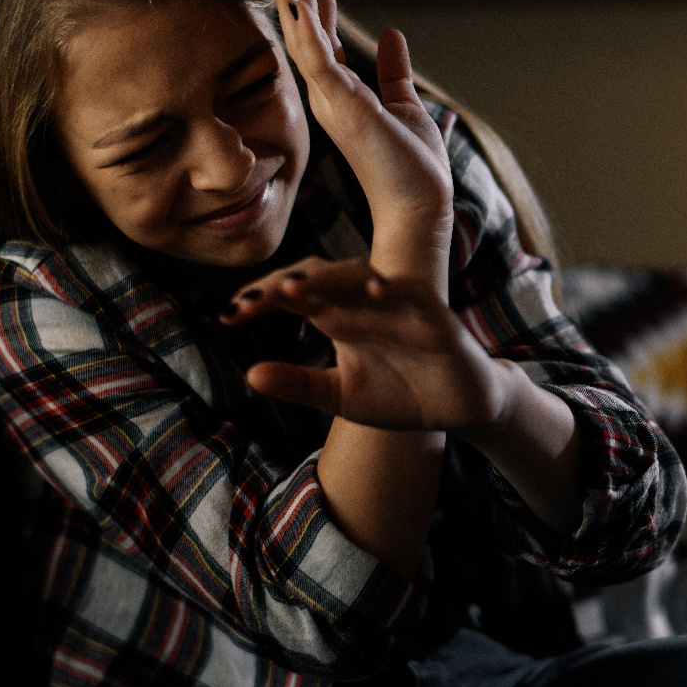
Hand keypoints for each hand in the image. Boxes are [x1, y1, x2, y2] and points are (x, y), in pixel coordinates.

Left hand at [224, 257, 514, 432]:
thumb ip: (299, 384)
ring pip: (361, 278)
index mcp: (340, 317)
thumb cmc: (400, 395)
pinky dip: (395, 292)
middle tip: (252, 300)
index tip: (227, 315)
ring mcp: (400, 306)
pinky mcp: (435, 317)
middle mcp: (365, 304)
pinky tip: (375, 292)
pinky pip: (413, 297)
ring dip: (330, 280)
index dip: (262, 298)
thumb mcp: (340, 396)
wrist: (458, 409)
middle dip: (288, 284)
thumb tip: (250, 374)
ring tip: (296, 287)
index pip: (295, 295)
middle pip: (321, 277)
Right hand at [270, 0, 452, 291]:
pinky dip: (308, 27)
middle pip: (306, 30)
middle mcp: (329, 94)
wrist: (419, 206)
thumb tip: (394, 35)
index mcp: (342, 93)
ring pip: (304, 38)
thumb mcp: (406, 104)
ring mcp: (331, 100)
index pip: (326, 36)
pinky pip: (318, 59)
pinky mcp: (341, 106)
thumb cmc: (411, 166)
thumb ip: (393, 72)